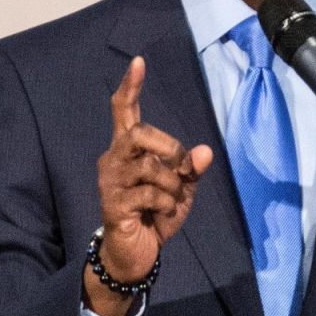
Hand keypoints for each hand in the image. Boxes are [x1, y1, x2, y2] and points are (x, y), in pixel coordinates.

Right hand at [85, 56, 213, 315]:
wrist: (136, 253)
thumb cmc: (156, 215)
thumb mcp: (181, 190)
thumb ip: (190, 169)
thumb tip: (205, 150)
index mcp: (128, 149)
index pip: (123, 111)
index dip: (130, 86)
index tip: (138, 61)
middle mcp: (113, 159)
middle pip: (141, 133)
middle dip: (170, 148)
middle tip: (182, 170)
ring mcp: (110, 180)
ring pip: (150, 166)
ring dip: (172, 184)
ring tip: (170, 201)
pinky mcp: (113, 203)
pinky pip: (151, 193)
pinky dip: (167, 204)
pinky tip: (160, 215)